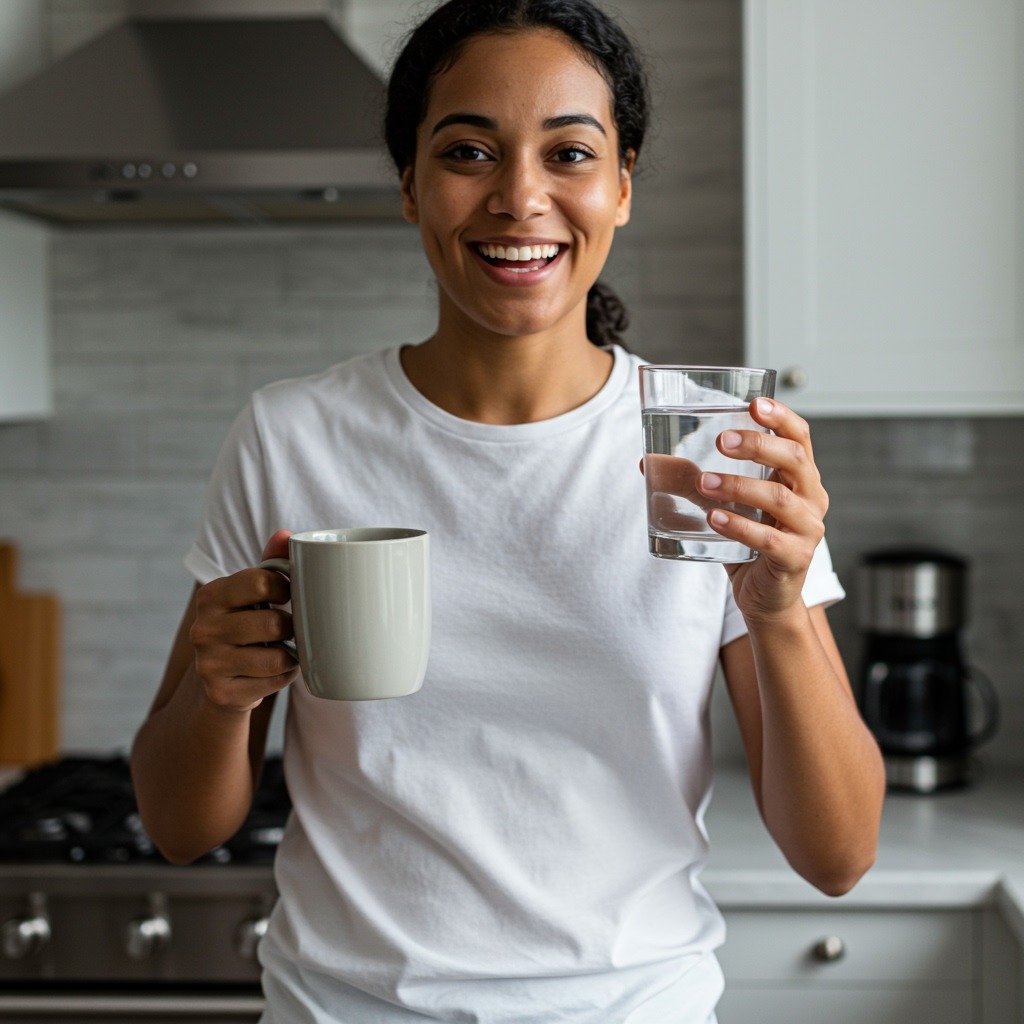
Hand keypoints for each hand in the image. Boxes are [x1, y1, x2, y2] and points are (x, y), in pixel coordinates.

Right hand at [188, 530, 298, 712]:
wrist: (221, 679)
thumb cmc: (247, 624)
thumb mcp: (254, 592)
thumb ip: (271, 562)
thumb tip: (285, 535)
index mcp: (211, 595)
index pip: (261, 582)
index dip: (285, 588)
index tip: (287, 595)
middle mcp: (203, 629)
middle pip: (273, 623)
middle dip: (291, 626)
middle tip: (288, 628)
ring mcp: (209, 664)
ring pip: (276, 657)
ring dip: (291, 654)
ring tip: (285, 649)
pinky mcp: (222, 693)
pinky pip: (274, 682)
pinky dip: (285, 676)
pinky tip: (275, 670)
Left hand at [699, 399, 827, 621]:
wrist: (766, 600)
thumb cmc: (749, 545)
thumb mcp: (721, 506)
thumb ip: (693, 483)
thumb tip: (648, 463)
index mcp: (798, 478)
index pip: (799, 437)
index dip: (782, 417)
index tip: (755, 403)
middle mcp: (811, 499)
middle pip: (795, 459)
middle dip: (758, 444)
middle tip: (721, 440)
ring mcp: (807, 529)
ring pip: (780, 498)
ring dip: (739, 486)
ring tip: (704, 482)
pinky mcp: (795, 559)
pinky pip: (769, 540)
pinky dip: (740, 526)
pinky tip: (714, 518)